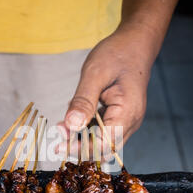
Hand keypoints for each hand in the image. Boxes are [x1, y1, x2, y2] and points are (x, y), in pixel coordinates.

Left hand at [57, 0, 177, 158]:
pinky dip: (87, 130)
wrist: (135, 44)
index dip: (81, 148)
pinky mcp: (121, 118)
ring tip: (62, 129)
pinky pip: (104, 132)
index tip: (59, 144)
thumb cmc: (117, 54)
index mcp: (127, 112)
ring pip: (104, 143)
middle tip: (57, 140)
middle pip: (104, 148)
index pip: (104, 144)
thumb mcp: (95, 73)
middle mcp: (131, 121)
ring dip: (82, 140)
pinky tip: (74, 121)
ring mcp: (128, 121)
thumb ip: (83, 101)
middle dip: (80, 148)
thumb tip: (71, 125)